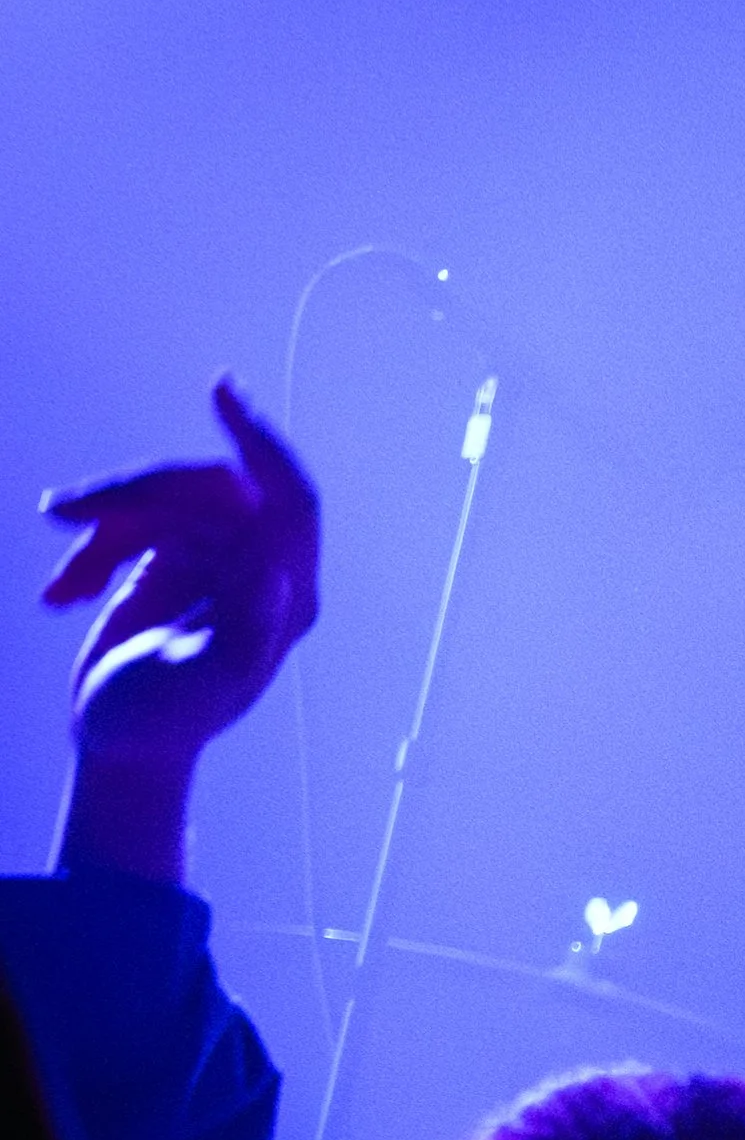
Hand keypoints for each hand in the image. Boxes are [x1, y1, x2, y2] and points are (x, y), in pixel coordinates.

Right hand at [42, 379, 319, 879]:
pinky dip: (88, 552)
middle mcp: (258, 568)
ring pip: (159, 499)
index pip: (289, 499)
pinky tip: (59, 596)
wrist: (118, 746)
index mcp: (283, 595)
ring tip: (61, 584)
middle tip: (64, 511)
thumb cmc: (160, 723)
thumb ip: (240, 637)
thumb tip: (276, 577)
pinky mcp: (173, 557)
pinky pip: (128, 522)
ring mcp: (215, 559)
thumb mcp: (196, 685)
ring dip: (100, 526)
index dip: (260, 441)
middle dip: (133, 496)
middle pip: (203, 488)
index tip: (220, 392)